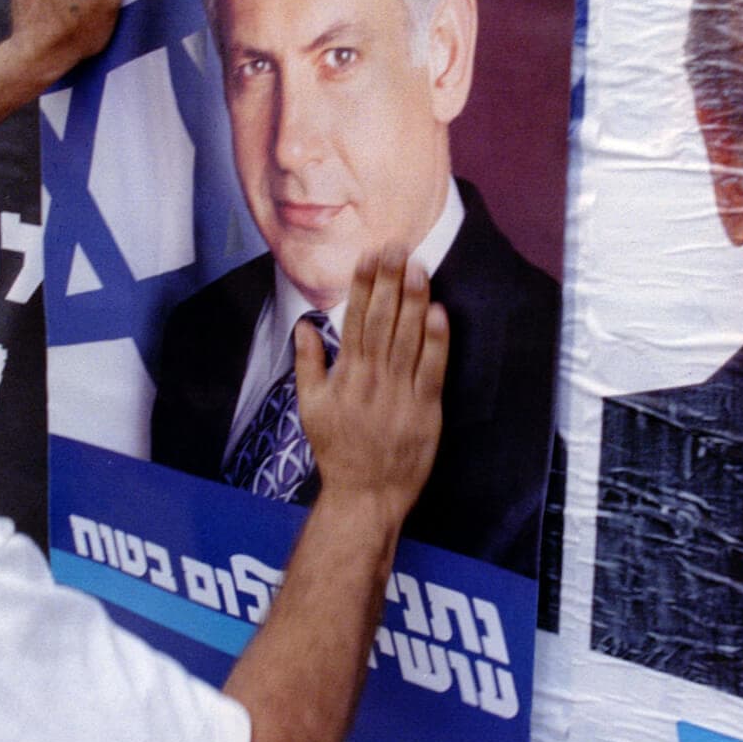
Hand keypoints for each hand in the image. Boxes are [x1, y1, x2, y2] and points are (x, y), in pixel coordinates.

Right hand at [295, 247, 448, 527]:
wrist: (365, 493)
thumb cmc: (337, 451)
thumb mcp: (310, 408)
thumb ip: (308, 363)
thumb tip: (304, 326)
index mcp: (346, 374)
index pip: (355, 319)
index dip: (363, 285)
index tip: (368, 257)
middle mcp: (372, 378)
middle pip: (382, 320)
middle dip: (389, 281)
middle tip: (397, 248)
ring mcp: (400, 393)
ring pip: (408, 337)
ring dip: (413, 299)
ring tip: (418, 267)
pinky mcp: (426, 409)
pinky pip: (432, 367)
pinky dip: (435, 339)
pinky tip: (438, 312)